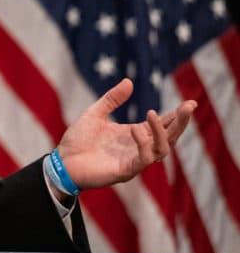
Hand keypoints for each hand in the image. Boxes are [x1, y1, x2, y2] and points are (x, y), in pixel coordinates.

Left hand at [56, 78, 196, 190]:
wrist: (62, 161)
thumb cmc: (78, 139)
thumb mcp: (95, 113)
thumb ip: (112, 99)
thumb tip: (129, 81)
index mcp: (135, 134)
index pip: (162, 125)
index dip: (177, 116)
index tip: (190, 103)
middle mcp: (139, 148)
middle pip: (169, 137)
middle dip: (180, 123)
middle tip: (188, 107)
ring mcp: (134, 160)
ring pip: (161, 149)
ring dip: (162, 132)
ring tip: (153, 114)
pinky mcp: (126, 171)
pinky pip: (144, 160)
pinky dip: (143, 144)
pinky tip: (135, 130)